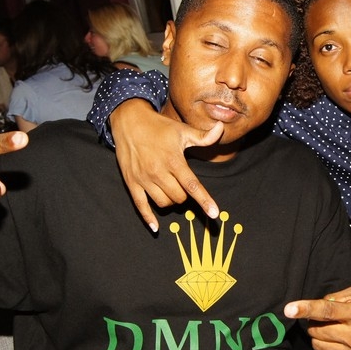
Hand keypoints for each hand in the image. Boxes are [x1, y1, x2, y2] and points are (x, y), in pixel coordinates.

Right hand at [109, 99, 224, 230]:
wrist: (129, 122)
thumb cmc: (159, 127)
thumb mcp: (182, 130)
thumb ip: (203, 136)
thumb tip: (221, 128)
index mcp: (173, 161)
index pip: (192, 185)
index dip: (205, 200)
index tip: (214, 214)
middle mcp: (158, 172)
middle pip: (179, 198)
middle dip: (186, 197)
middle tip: (184, 186)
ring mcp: (144, 179)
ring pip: (164, 203)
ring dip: (172, 202)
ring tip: (172, 191)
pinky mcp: (131, 183)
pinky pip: (140, 206)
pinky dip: (149, 218)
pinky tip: (156, 227)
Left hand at [284, 284, 350, 349]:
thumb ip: (340, 296)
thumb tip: (319, 303)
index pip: (327, 311)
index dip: (306, 309)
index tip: (289, 309)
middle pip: (317, 330)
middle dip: (315, 323)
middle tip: (326, 319)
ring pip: (318, 345)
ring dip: (320, 336)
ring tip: (335, 330)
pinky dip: (329, 349)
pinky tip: (342, 343)